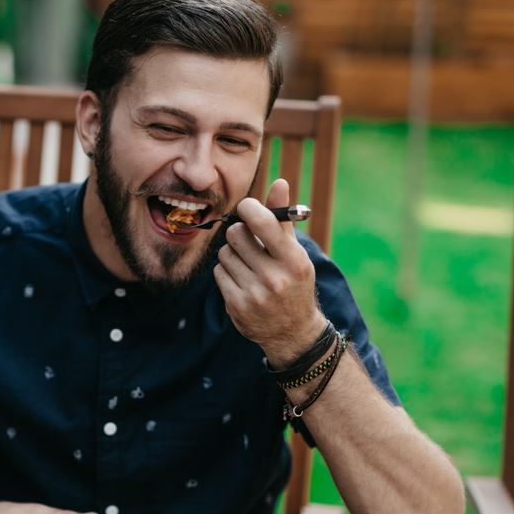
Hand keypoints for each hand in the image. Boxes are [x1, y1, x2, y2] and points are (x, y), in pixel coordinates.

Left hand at [213, 178, 325, 366]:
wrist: (292, 331)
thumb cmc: (294, 282)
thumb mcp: (295, 252)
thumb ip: (283, 218)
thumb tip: (279, 182)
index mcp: (294, 260)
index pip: (262, 221)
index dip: (248, 209)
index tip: (247, 209)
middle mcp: (275, 277)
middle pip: (236, 234)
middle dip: (239, 233)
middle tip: (248, 241)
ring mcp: (254, 293)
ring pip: (225, 253)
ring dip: (232, 254)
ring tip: (248, 264)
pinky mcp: (236, 305)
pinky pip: (218, 272)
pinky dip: (227, 272)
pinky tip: (241, 280)